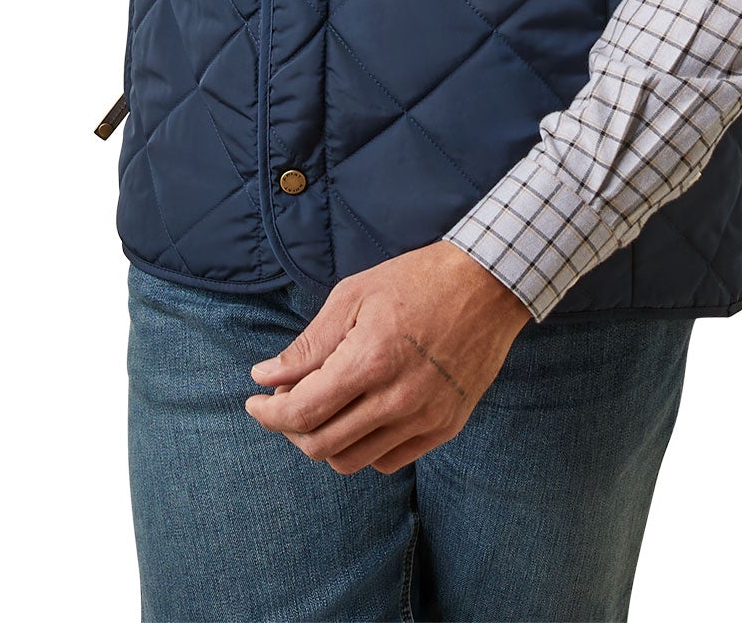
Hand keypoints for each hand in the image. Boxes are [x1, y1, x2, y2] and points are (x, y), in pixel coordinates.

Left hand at [243, 238, 532, 474]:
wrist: (487, 286)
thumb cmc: (416, 280)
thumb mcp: (354, 295)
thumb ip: (309, 343)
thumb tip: (265, 377)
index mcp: (370, 360)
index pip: (303, 411)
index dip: (268, 414)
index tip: (254, 403)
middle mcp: (397, 399)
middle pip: (321, 445)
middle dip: (289, 429)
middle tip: (283, 404)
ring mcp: (424, 418)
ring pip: (352, 461)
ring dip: (323, 442)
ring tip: (319, 411)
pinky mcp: (444, 427)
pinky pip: (388, 461)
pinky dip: (362, 448)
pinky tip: (357, 418)